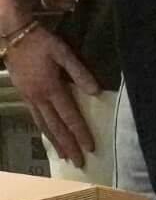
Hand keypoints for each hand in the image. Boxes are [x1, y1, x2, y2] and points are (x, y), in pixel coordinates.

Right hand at [6, 24, 99, 166]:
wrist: (14, 36)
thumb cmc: (42, 42)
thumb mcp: (64, 53)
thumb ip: (80, 72)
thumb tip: (96, 91)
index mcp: (51, 88)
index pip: (70, 116)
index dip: (80, 133)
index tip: (90, 148)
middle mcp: (39, 98)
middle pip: (56, 127)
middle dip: (68, 145)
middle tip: (79, 163)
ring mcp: (29, 99)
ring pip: (44, 126)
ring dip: (55, 142)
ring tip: (65, 156)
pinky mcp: (24, 96)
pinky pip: (35, 119)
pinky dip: (44, 131)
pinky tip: (50, 137)